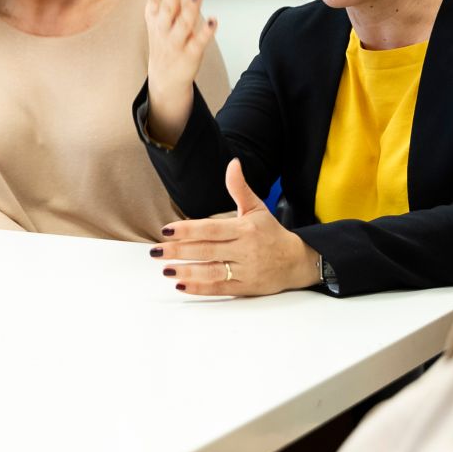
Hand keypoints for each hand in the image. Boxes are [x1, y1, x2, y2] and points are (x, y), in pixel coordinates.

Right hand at [133, 0, 215, 146]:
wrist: (165, 77)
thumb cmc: (161, 35)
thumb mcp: (153, 9)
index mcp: (154, 15)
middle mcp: (163, 28)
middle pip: (167, 10)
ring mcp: (177, 42)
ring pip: (183, 24)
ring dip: (190, 9)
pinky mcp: (191, 53)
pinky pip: (198, 42)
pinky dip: (206, 32)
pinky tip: (214, 20)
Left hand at [152, 160, 320, 296]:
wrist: (297, 261)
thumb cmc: (271, 233)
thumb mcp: (257, 208)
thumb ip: (240, 188)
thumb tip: (232, 163)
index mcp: (244, 229)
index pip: (211, 229)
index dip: (188, 230)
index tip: (166, 230)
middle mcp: (245, 250)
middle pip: (207, 251)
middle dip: (179, 251)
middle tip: (155, 251)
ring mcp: (245, 270)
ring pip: (212, 271)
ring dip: (187, 271)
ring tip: (165, 270)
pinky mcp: (246, 288)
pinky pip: (220, 288)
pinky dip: (200, 288)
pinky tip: (181, 285)